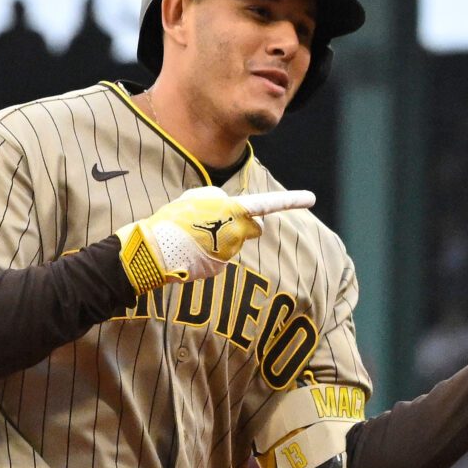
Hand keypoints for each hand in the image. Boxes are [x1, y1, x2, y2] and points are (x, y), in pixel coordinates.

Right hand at [117, 187, 314, 293]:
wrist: (155, 249)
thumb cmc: (174, 218)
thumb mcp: (197, 197)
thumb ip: (222, 201)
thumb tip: (233, 214)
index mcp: (234, 210)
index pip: (268, 204)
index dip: (291, 200)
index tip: (311, 199)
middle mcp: (238, 233)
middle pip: (253, 228)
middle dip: (243, 225)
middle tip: (217, 222)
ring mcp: (230, 254)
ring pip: (232, 244)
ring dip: (220, 239)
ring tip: (193, 236)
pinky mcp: (219, 270)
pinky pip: (219, 259)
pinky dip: (208, 255)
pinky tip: (190, 252)